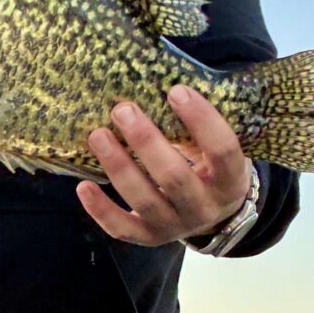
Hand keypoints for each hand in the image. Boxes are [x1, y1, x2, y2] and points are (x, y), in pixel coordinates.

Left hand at [77, 85, 251, 246]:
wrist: (214, 212)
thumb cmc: (210, 164)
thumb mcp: (216, 146)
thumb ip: (197, 123)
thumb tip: (159, 75)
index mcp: (230, 181)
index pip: (223, 151)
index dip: (202, 120)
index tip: (176, 90)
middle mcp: (205, 207)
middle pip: (175, 178)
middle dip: (146, 142)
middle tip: (123, 109)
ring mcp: (176, 226)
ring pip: (145, 200)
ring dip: (119, 166)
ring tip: (97, 135)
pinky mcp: (150, 237)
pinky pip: (123, 228)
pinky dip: (101, 210)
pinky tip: (83, 186)